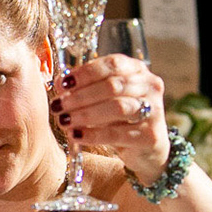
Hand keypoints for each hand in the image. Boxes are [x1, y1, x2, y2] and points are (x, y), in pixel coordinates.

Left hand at [52, 53, 170, 183]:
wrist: (147, 148)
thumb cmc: (120, 118)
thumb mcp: (105, 98)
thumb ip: (86, 88)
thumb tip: (60, 84)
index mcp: (137, 70)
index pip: (112, 64)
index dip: (85, 73)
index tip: (63, 84)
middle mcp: (150, 87)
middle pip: (112, 86)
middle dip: (80, 96)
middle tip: (58, 105)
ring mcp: (153, 111)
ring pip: (117, 107)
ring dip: (85, 114)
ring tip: (64, 120)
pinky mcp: (150, 136)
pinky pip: (117, 134)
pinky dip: (93, 134)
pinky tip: (76, 135)